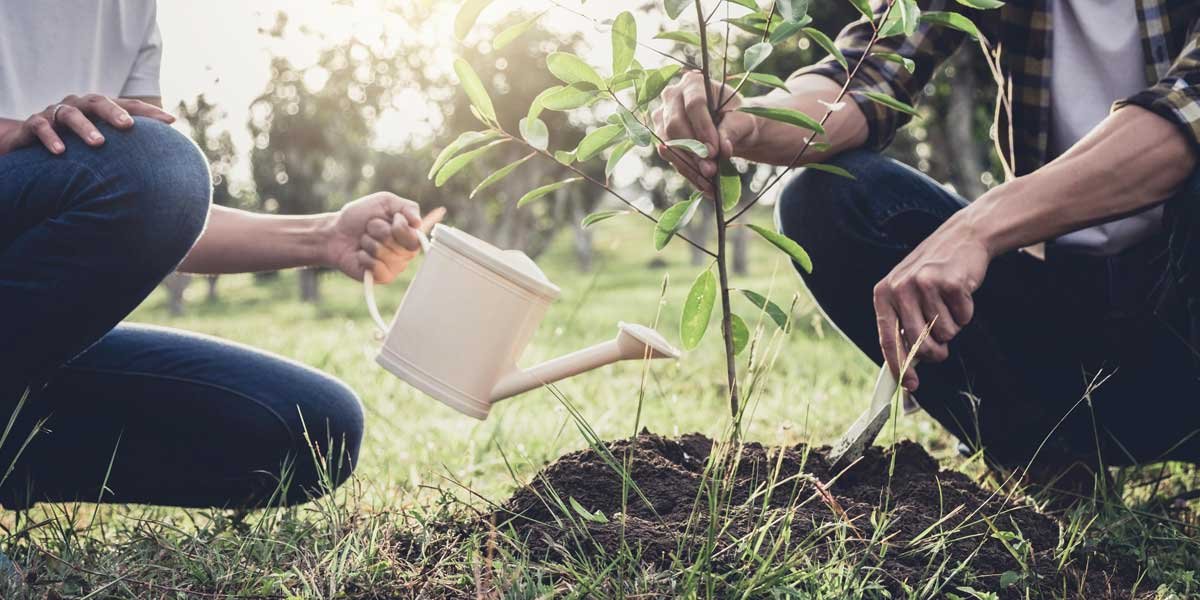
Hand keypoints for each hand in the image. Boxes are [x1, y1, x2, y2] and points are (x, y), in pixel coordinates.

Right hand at [0, 94, 174, 154]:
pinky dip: (50, 137)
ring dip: (85, 128)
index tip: (171, 121)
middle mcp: (78, 106)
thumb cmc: (73, 147)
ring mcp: (55, 113)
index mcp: (98, 110)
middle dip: (114, 112)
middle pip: (98, 102)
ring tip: (98, 143)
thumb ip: (125, 151)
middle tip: (129, 126)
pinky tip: (60, 152)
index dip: (149, 111)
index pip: (127, 105)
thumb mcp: (99, 147)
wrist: (28, 142)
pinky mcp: (33, 124)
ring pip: (71, 114)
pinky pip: (41, 127)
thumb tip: (162, 169)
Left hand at [323, 192, 445, 282]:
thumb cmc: (360, 216)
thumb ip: (407, 207)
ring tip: (364, 241)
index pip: (414, 236)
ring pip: (384, 254)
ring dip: (368, 242)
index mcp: (411, 234)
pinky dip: (363, 256)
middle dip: (378, 231)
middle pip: (397, 244)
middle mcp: (406, 252)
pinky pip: (376, 267)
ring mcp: (395, 266)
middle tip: (370, 229)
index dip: (399, 226)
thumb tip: (419, 222)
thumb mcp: (385, 201)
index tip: (391, 218)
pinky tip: (360, 254)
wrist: (335, 233)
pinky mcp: (382, 277)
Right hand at [650, 71, 759, 193]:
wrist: (729, 129)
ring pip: (668, 142)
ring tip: (709, 180)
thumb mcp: (742, 120)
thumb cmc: (736, 118)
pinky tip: (703, 185)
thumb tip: (722, 148)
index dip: (703, 128)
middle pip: (675, 124)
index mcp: (694, 82)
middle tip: (711, 170)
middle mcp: (672, 96)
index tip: (715, 150)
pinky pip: (669, 156)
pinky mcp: (660, 137)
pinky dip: (687, 171)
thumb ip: (732, 129)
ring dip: (689, 164)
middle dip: (693, 150)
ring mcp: (661, 117)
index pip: (694, 104)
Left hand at [873, 215, 990, 390]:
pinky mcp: (950, 282)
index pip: (888, 339)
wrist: (961, 237)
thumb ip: (903, 324)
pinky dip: (966, 312)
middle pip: (920, 342)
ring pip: (944, 333)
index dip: (900, 366)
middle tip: (942, 347)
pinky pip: (963, 318)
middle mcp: (899, 289)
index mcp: (883, 294)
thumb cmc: (932, 273)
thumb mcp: (907, 293)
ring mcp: (924, 284)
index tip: (911, 384)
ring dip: (952, 327)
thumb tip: (906, 366)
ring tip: (949, 305)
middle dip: (935, 352)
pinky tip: (960, 293)